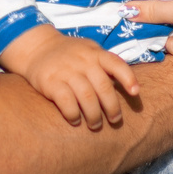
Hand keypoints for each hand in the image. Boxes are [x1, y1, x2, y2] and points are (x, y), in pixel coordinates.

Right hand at [0, 27, 140, 131]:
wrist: (37, 48)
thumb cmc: (69, 54)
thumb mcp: (88, 50)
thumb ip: (105, 64)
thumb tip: (129, 86)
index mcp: (94, 53)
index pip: (116, 64)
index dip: (128, 78)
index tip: (135, 93)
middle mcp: (82, 61)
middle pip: (103, 87)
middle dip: (112, 107)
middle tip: (115, 120)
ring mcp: (66, 71)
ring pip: (87, 97)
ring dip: (94, 116)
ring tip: (96, 125)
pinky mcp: (50, 82)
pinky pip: (66, 102)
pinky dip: (73, 114)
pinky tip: (75, 120)